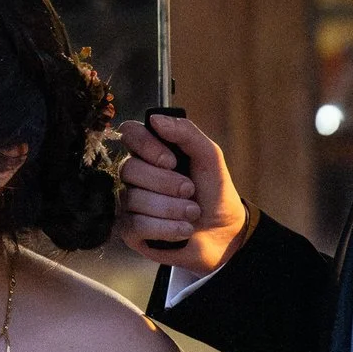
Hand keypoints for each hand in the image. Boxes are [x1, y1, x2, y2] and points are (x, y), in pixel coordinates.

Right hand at [115, 113, 249, 275]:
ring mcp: (129, 203)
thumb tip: (154, 119)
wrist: (223, 232)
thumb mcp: (209, 156)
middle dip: (165, 183)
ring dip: (171, 208)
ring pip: (133, 199)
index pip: (129, 133)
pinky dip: (166, 228)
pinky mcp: (130, 231)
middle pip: (129, 169)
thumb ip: (186, 132)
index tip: (172, 161)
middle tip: (190, 190)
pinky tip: (184, 229)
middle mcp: (135, 175)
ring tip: (193, 213)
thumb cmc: (214, 191)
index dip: (146, 146)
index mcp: (151, 151)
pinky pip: (136, 225)